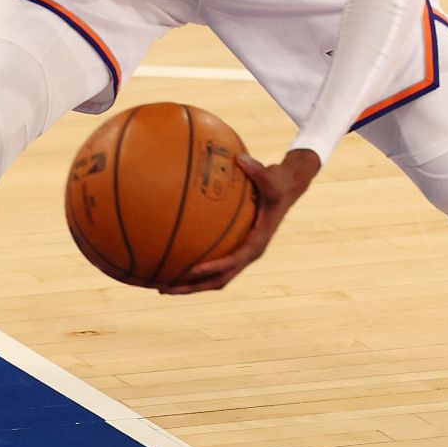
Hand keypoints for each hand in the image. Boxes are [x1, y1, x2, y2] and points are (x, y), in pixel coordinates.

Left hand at [160, 148, 321, 293]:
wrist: (286, 189)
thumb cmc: (277, 183)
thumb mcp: (272, 177)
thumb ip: (257, 170)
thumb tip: (239, 157)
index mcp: (257, 242)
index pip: (234, 261)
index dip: (215, 267)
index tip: (194, 270)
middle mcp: (248, 253)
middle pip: (219, 280)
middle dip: (192, 287)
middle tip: (165, 289)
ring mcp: (241, 253)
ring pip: (214, 278)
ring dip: (189, 284)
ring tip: (161, 286)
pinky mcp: (235, 248)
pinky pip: (212, 263)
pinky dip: (193, 269)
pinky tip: (171, 262)